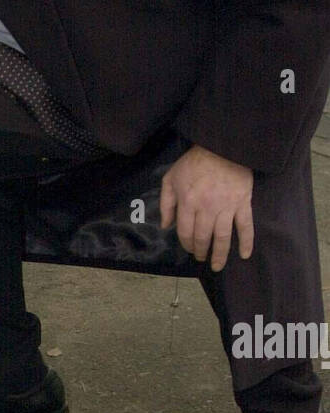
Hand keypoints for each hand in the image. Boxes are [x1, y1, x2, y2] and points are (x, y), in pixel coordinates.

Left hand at [160, 145, 253, 272]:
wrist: (222, 146)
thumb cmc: (194, 162)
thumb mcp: (171, 178)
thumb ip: (166, 203)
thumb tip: (166, 226)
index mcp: (188, 202)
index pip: (186, 232)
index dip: (186, 244)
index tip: (189, 249)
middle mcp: (207, 208)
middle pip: (203, 238)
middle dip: (200, 251)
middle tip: (201, 258)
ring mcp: (226, 207)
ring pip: (222, 237)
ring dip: (220, 254)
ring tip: (217, 266)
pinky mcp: (243, 203)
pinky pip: (246, 226)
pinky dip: (246, 242)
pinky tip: (245, 255)